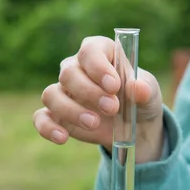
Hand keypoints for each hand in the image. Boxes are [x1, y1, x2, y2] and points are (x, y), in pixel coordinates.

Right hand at [32, 36, 164, 163]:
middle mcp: (76, 69)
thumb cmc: (139, 99)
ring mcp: (64, 92)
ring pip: (51, 94)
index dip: (98, 66)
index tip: (113, 85)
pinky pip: (41, 118)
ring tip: (94, 123)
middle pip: (68, 72)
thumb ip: (144, 89)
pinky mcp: (56, 115)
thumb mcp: (149, 93)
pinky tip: (63, 138)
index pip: (90, 51)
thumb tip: (138, 88)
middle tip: (112, 108)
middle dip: (89, 92)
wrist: (134, 126)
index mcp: (100, 53)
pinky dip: (48, 128)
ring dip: (71, 110)